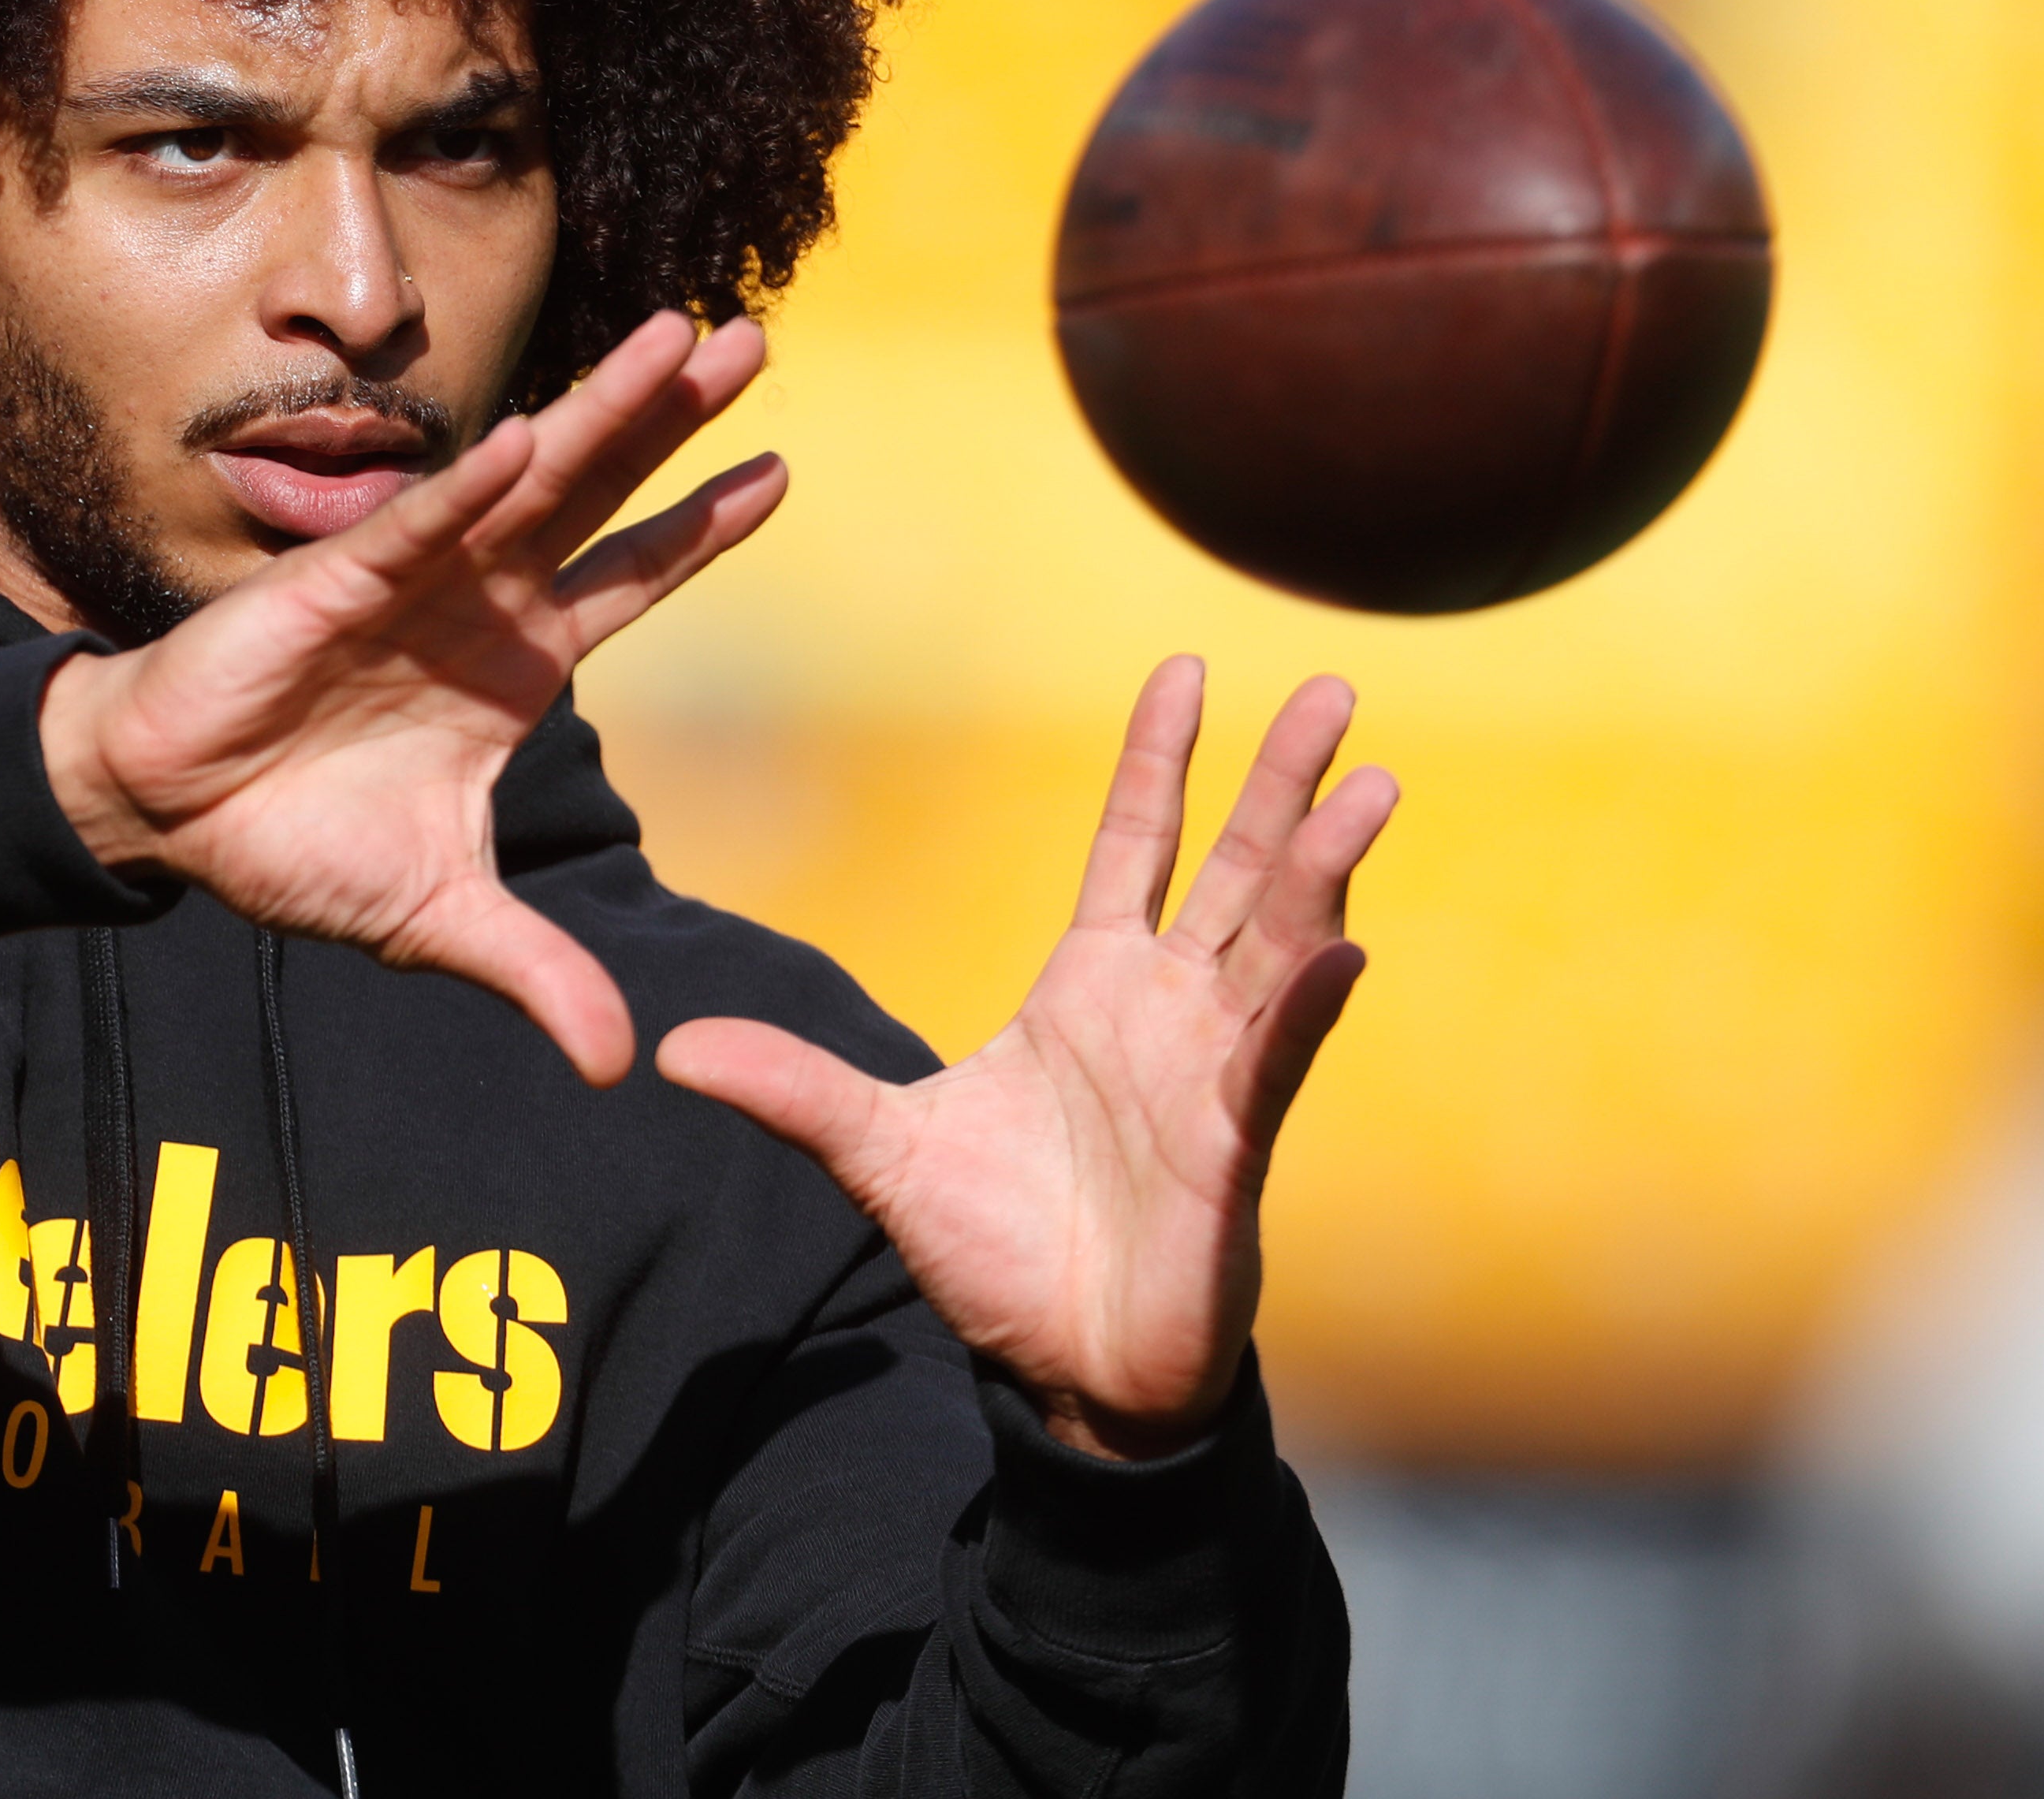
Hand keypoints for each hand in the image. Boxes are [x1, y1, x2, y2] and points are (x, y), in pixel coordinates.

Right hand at [38, 312, 785, 1084]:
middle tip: (750, 342)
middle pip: (603, 494)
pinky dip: (474, 485)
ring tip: (679, 339)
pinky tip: (531, 436)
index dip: (703, 529)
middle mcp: (481, 605)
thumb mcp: (440, 923)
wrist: (172, 823)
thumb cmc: (298, 845)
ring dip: (605, 412)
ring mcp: (417, 582)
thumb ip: (534, 972)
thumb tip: (615, 1062)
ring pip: (531, 480)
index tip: (779, 472)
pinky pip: (420, 526)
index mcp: (516, 667)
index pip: (632, 580)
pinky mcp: (338, 583)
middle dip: (676, 422)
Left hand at [657, 662, 1390, 1456]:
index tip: (1181, 668)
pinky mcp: (1233, 1150)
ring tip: (1370, 783)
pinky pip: (1276, 1062)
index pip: (1134, 846)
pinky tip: (1339, 946)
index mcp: (1092, 991)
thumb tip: (672, 1049)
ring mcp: (1212, 1075)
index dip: (1158, 761)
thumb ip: (793, 1088)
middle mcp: (1168, 1013)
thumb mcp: (879, 1155)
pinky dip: (1306, 1004)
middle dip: (1280, 781)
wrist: (1064, 1376)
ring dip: (1321, 868)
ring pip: (1279, 946)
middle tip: (1334, 686)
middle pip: (1234, 871)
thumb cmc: (994, 1256)